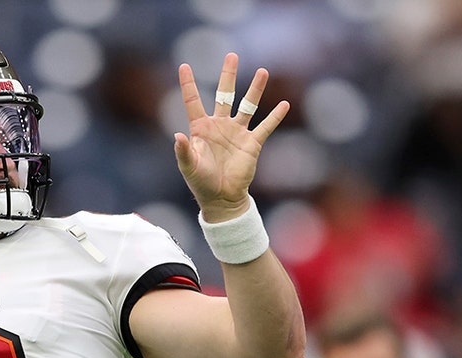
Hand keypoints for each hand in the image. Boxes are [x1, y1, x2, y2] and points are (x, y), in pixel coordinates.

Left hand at [174, 53, 288, 222]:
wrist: (221, 198)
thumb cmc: (201, 182)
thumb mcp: (189, 167)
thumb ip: (183, 151)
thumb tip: (177, 136)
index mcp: (200, 128)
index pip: (193, 101)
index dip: (188, 84)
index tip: (183, 65)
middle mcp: (219, 125)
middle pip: (225, 94)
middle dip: (228, 75)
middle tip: (232, 55)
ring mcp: (237, 132)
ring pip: (248, 105)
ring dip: (255, 89)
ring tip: (262, 71)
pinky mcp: (252, 143)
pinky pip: (265, 126)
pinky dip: (275, 116)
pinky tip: (284, 105)